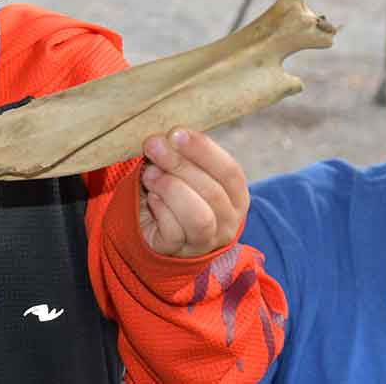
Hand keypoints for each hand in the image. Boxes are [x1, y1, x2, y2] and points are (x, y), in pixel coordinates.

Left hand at [137, 128, 249, 257]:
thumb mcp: (182, 168)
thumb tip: (166, 138)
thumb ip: (180, 152)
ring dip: (170, 188)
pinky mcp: (180, 252)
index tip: (177, 133)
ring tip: (149, 175)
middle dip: (179, 164)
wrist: (150, 225)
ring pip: (199, 216)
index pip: (230, 172)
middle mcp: (228, 220)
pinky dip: (159, 209)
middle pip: (213, 192)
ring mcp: (206, 241)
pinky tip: (151, 198)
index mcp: (236, 195)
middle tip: (153, 146)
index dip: (204, 150)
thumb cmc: (172, 190)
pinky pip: (173, 231)